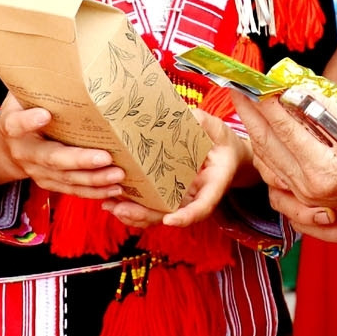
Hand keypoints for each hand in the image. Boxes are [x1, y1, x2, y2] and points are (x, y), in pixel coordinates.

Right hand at [0, 94, 126, 198]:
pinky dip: (94, 192)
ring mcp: (37, 172)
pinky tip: (115, 188)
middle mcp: (25, 153)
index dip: (28, 121)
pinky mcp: (50, 183)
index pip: (16, 124)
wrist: (5, 147)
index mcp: (12, 126)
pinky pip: (73, 190)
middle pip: (51, 159)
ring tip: (117, 175)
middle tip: (105, 157)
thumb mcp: (20, 95)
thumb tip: (62, 55)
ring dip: (93, 179)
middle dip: (79, 160)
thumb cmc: (21, 111)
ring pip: (66, 179)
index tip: (44, 114)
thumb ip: (36, 83)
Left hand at [106, 110, 251, 228]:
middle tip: (123, 209)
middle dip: (147, 216)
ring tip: (111, 206)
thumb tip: (189, 115)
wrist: (225, 155)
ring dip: (134, 215)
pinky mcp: (168, 196)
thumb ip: (204, 123)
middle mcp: (195, 197)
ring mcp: (181, 199)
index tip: (170, 220)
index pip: (203, 206)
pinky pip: (151, 208)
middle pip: (172, 215)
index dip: (187, 216)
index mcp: (213, 183)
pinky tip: (112, 202)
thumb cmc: (221, 141)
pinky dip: (132, 208)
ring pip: (157, 215)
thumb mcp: (216, 129)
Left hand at [232, 90, 336, 240]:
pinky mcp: (306, 199)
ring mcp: (306, 197)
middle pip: (270, 144)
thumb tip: (296, 91)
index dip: (267, 103)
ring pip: (268, 160)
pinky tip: (260, 136)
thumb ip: (326, 111)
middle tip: (237, 87)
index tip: (255, 81)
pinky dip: (264, 154)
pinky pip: (274, 176)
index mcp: (324, 169)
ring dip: (253, 130)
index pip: (286, 129)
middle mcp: (310, 187)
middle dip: (250, 112)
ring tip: (244, 105)